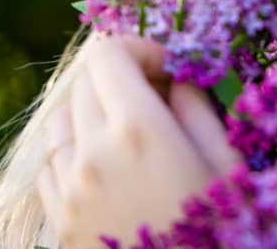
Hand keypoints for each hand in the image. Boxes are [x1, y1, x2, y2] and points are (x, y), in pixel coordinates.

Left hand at [37, 33, 242, 248]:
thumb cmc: (221, 229)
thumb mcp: (226, 162)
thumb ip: (195, 106)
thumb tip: (174, 75)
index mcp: (138, 129)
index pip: (108, 52)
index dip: (138, 47)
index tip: (166, 68)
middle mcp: (93, 152)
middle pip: (85, 81)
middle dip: (119, 77)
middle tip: (155, 98)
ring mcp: (69, 189)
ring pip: (60, 119)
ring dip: (91, 111)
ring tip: (127, 132)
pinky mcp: (59, 220)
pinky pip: (50, 165)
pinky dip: (72, 151)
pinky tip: (106, 167)